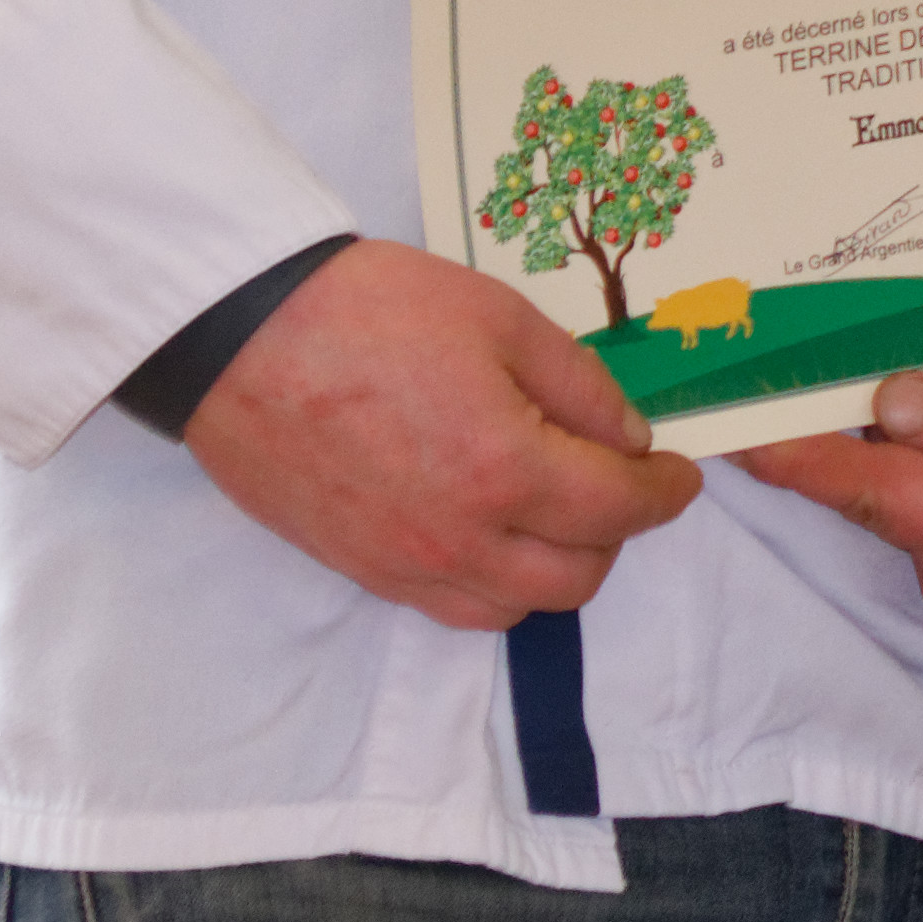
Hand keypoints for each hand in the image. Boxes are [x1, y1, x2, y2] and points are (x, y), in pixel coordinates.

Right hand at [177, 240, 704, 630]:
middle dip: (617, 532)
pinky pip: (451, 609)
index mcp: (504, 470)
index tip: (680, 473)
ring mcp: (403, 565)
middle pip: (577, 577)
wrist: (242, 337)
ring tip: (557, 506)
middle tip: (618, 480)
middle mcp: (458, 539)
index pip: (619, 511)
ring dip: (556, 567)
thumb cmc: (371, 312)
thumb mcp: (503, 320)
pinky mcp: (360, 570)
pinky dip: (494, 584)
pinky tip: (494, 530)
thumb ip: (581, 387)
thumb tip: (630, 438)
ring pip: (516, 607)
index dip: (665, 493)